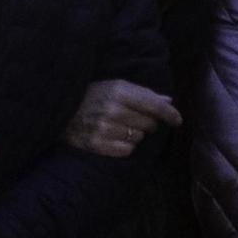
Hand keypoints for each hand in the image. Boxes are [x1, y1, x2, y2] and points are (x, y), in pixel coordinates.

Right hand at [64, 79, 180, 156]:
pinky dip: (125, 146)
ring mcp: (103, 128)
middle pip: (149, 123)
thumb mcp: (115, 86)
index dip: (169, 113)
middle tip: (134, 118)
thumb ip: (142, 93)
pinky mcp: (96, 145)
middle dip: (148, 122)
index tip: (178, 120)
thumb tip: (168, 100)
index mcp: (118, 91)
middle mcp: (112, 109)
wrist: (59, 110)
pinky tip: (114, 137)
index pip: (153, 104)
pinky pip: (127, 151)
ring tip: (120, 126)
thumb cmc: (91, 96)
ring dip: (135, 134)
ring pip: (139, 138)